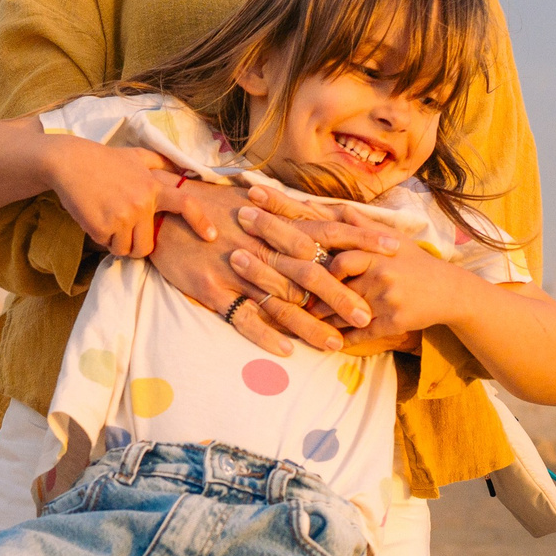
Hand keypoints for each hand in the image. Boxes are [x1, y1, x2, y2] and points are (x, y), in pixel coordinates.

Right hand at [44, 140, 219, 259]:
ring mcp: (122, 217)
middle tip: (122, 231)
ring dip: (116, 243)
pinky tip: (93, 217)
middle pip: (146, 246)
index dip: (201, 221)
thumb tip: (181, 167)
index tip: (211, 236)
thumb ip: (159, 163)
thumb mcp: (136, 155)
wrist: (69, 162)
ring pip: (126, 250)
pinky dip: (99, 237)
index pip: (185, 204)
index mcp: (153, 187)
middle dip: (135, 244)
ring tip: (107, 220)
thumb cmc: (103, 159)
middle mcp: (142, 204)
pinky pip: (106, 246)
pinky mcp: (102, 226)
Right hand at [150, 186, 389, 353]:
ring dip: (310, 325)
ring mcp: (235, 271)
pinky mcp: (211, 291)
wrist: (160, 211)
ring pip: (280, 301)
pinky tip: (286, 351)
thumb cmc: (210, 208)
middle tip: (370, 314)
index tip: (395, 248)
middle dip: (342, 294)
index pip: (327, 230)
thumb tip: (325, 218)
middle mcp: (260, 247)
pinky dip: (265, 334)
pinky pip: (241, 317)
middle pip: (309, 272)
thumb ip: (287, 215)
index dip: (361, 240)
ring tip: (337, 344)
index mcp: (274, 224)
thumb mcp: (251, 204)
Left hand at [311, 242, 484, 341]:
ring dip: (323, 321)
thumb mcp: (393, 238)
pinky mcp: (393, 324)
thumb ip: (364, 225)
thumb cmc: (416, 262)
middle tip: (296, 302)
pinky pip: (361, 334)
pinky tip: (329, 342)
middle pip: (339, 290)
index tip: (305, 275)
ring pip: (346, 314)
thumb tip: (337, 208)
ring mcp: (387, 302)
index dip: (321, 270)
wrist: (449, 291)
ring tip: (306, 322)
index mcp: (378, 255)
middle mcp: (382, 278)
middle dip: (315, 299)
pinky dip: (343, 340)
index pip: (341, 262)